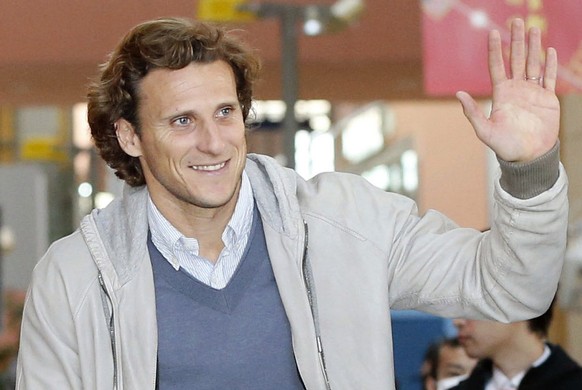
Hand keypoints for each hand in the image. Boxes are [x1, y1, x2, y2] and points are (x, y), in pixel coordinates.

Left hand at [456, 18, 559, 162]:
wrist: (529, 157)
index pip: (497, 66)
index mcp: (501, 94)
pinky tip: (549, 51)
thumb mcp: (484, 130)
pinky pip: (550, 78)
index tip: (493, 32)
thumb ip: (472, 112)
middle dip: (516, 40)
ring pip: (533, 64)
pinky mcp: (548, 99)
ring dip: (533, 46)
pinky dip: (550, 65)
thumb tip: (458, 93)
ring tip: (534, 28)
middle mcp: (516, 90)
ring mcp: (532, 93)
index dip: (496, 49)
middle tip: (516, 20)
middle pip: (516, 59)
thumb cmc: (505, 147)